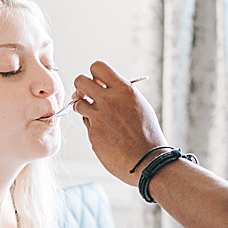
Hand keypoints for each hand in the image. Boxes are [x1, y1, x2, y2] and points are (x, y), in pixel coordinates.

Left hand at [72, 62, 167, 183]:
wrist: (149, 161)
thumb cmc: (147, 134)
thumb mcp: (140, 105)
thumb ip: (120, 94)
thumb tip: (101, 88)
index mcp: (123, 90)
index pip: (97, 67)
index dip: (94, 75)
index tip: (98, 83)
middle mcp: (109, 100)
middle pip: (80, 81)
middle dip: (82, 88)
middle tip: (88, 96)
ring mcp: (99, 118)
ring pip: (78, 104)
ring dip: (84, 108)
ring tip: (98, 117)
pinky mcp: (93, 134)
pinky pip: (87, 124)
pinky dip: (94, 127)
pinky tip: (108, 135)